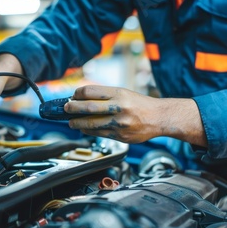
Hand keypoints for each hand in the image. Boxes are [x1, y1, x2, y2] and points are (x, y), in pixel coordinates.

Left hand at [65, 85, 206, 146]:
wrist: (159, 118)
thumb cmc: (139, 104)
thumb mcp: (123, 93)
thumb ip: (104, 96)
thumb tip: (80, 99)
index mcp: (118, 93)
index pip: (90, 91)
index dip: (77, 94)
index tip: (73, 96)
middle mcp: (119, 107)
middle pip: (88, 107)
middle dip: (72, 108)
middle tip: (66, 108)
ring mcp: (120, 123)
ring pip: (91, 124)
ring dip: (77, 123)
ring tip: (72, 122)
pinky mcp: (121, 136)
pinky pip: (99, 134)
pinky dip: (89, 132)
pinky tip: (84, 129)